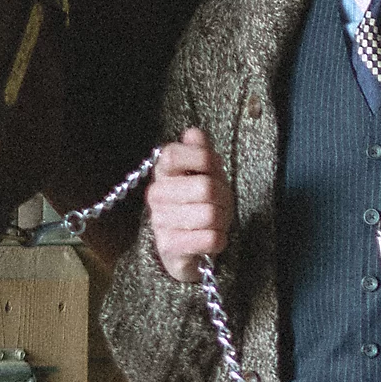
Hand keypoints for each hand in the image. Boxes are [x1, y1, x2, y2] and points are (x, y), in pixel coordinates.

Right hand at [146, 126, 233, 281]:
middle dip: (224, 197)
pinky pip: (209, 239)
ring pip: (211, 214)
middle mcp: (155, 194)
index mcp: (162, 172)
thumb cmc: (197, 205)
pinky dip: (220, 240)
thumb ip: (200, 152)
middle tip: (222, 204)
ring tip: (217, 222)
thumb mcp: (204, 175)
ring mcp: (159, 221)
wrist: (186, 249)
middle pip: (205, 187)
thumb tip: (192, 133)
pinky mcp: (168, 246)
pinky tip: (213, 239)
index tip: (213, 169)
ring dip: (223, 220)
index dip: (203, 159)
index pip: (174, 154)